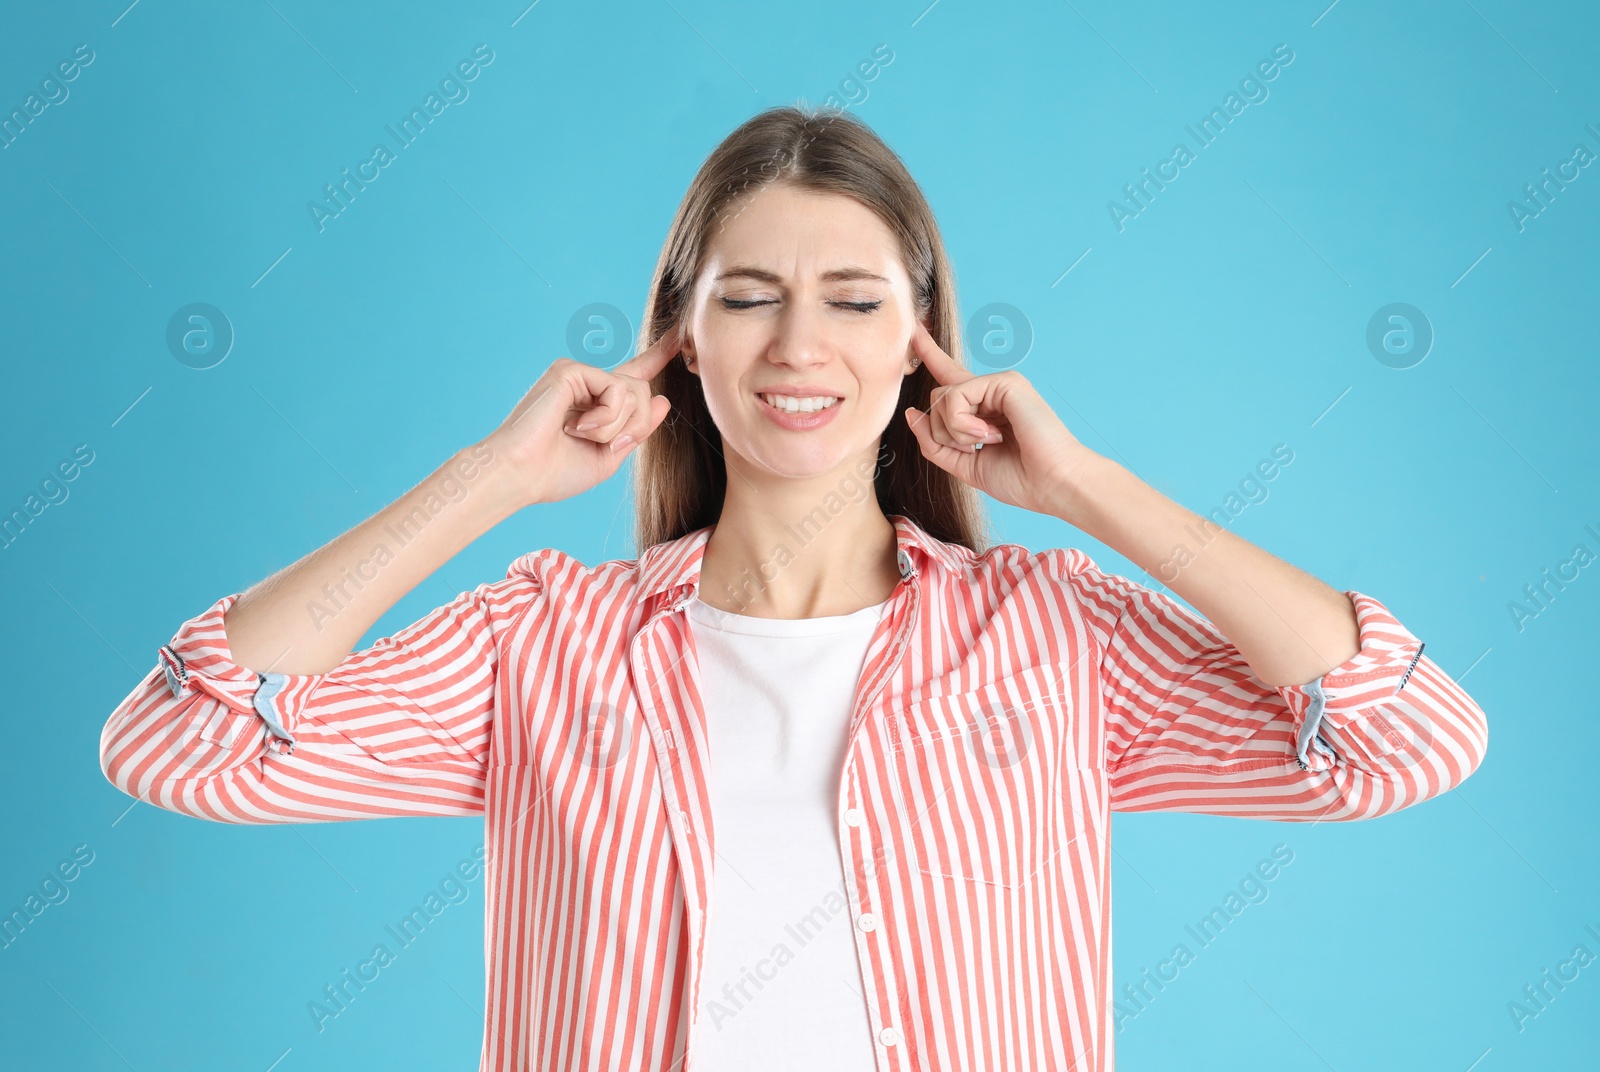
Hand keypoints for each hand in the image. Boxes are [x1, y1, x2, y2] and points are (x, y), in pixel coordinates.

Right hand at [479, 324, 679, 508]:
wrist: (519, 476)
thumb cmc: (554, 473)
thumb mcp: (609, 455)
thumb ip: (636, 429)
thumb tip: (662, 399)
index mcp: (596, 403)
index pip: (633, 375)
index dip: (657, 356)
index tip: (677, 336)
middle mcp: (587, 384)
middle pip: (643, 392)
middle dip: (635, 426)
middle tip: (605, 445)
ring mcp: (578, 374)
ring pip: (634, 391)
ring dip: (617, 426)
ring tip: (582, 435)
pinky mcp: (571, 370)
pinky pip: (618, 389)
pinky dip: (606, 417)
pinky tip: (576, 426)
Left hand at [902, 321, 1100, 518]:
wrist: (1052, 485)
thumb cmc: (1019, 479)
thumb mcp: (965, 465)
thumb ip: (935, 443)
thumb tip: (911, 414)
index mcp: (984, 409)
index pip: (950, 378)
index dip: (930, 354)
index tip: (916, 330)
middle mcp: (990, 392)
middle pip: (937, 399)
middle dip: (943, 433)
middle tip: (975, 449)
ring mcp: (998, 384)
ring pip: (942, 397)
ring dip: (955, 431)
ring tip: (989, 442)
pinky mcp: (1004, 382)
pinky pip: (956, 396)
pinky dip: (962, 424)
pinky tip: (991, 435)